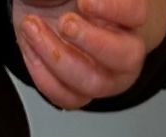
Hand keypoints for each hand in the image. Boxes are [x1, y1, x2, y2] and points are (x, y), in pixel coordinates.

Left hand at [13, 0, 154, 108]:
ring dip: (58, 58)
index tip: (85, 3)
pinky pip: (69, 97)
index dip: (114, 10)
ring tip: (32, 27)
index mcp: (125, 14)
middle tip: (65, 23)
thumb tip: (74, 2)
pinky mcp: (80, 90)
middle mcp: (122, 46)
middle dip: (93, 43)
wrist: (40, 7)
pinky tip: (30, 46)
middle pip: (126, 57)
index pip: (135, 13)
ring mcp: (105, 73)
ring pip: (96, 83)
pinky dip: (43, 75)